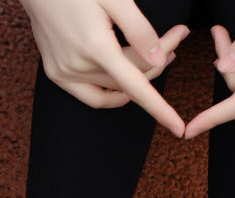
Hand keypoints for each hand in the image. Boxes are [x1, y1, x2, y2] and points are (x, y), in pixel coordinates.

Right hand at [20, 0, 188, 136]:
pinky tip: (125, 77)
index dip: (160, 109)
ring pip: (112, 87)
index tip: (178, 129)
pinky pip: (90, 95)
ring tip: (158, 53)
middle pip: (129, 81)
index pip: (136, 86)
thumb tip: (159, 59)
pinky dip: (111, 92)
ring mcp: (64, 73)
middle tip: (177, 36)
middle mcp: (77, 66)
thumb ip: (139, 30)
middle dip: (158, 61)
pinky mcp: (56, 74)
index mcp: (95, 47)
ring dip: (137, 74)